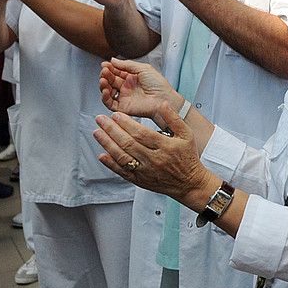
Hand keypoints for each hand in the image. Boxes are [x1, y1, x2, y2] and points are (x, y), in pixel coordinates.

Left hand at [93, 104, 209, 199]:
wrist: (189, 183)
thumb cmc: (187, 157)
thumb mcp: (187, 135)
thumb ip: (174, 118)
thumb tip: (162, 104)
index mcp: (165, 147)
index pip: (141, 133)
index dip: (126, 124)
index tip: (116, 115)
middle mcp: (154, 159)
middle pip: (129, 143)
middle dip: (112, 130)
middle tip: (101, 120)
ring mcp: (146, 171)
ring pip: (123, 157)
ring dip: (107, 144)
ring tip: (97, 133)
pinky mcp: (140, 180)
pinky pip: (123, 172)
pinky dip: (111, 164)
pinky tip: (102, 155)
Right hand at [100, 58, 179, 118]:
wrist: (164, 99)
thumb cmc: (159, 85)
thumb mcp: (143, 68)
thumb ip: (127, 64)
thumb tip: (113, 60)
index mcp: (132, 78)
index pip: (116, 72)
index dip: (110, 68)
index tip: (105, 64)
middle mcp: (127, 87)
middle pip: (110, 81)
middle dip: (105, 75)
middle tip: (104, 71)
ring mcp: (125, 97)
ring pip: (108, 91)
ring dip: (103, 85)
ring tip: (103, 79)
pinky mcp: (123, 107)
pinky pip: (110, 103)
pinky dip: (104, 97)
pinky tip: (105, 90)